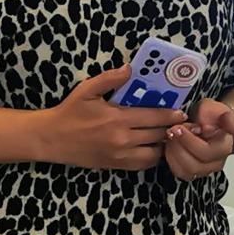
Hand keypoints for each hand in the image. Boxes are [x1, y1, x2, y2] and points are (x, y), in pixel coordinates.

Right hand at [40, 66, 185, 169]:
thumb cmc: (70, 112)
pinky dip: (152, 157)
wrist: (51, 138)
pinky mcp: (116, 166)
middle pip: (159, 134)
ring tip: (169, 135)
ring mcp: (120, 155)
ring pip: (155, 152)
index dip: (171, 115)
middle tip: (181, 124)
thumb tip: (129, 68)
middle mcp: (123, 138)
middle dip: (172, 128)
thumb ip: (110, 78)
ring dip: (164, 144)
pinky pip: (143, 164)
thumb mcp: (87, 89)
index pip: (155, 117)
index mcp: (118, 118)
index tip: (181, 112)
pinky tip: (154, 147)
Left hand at [164, 98, 233, 178]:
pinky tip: (171, 146)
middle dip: (182, 143)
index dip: (197, 139)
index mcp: (225, 143)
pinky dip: (171, 159)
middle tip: (174, 128)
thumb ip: (209, 113)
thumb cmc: (209, 117)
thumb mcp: (210, 106)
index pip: (213, 147)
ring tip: (171, 136)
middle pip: (199, 160)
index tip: (193, 127)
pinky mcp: (193, 173)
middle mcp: (218, 160)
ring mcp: (206, 169)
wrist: (209, 125)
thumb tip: (205, 127)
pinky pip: (180, 172)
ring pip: (189, 169)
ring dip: (175, 151)